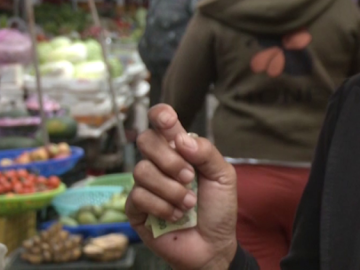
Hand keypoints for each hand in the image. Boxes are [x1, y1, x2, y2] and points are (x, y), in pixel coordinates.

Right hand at [127, 105, 237, 269]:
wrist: (213, 245)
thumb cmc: (218, 209)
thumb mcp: (223, 176)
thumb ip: (206, 152)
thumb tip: (181, 138)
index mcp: (181, 151)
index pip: (162, 124)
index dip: (160, 115)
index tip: (167, 119)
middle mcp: (160, 164)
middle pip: (146, 141)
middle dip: (168, 159)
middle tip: (189, 177)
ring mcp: (146, 186)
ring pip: (141, 170)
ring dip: (170, 189)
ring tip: (188, 203)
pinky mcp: (136, 209)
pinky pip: (138, 197)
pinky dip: (161, 206)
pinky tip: (176, 215)